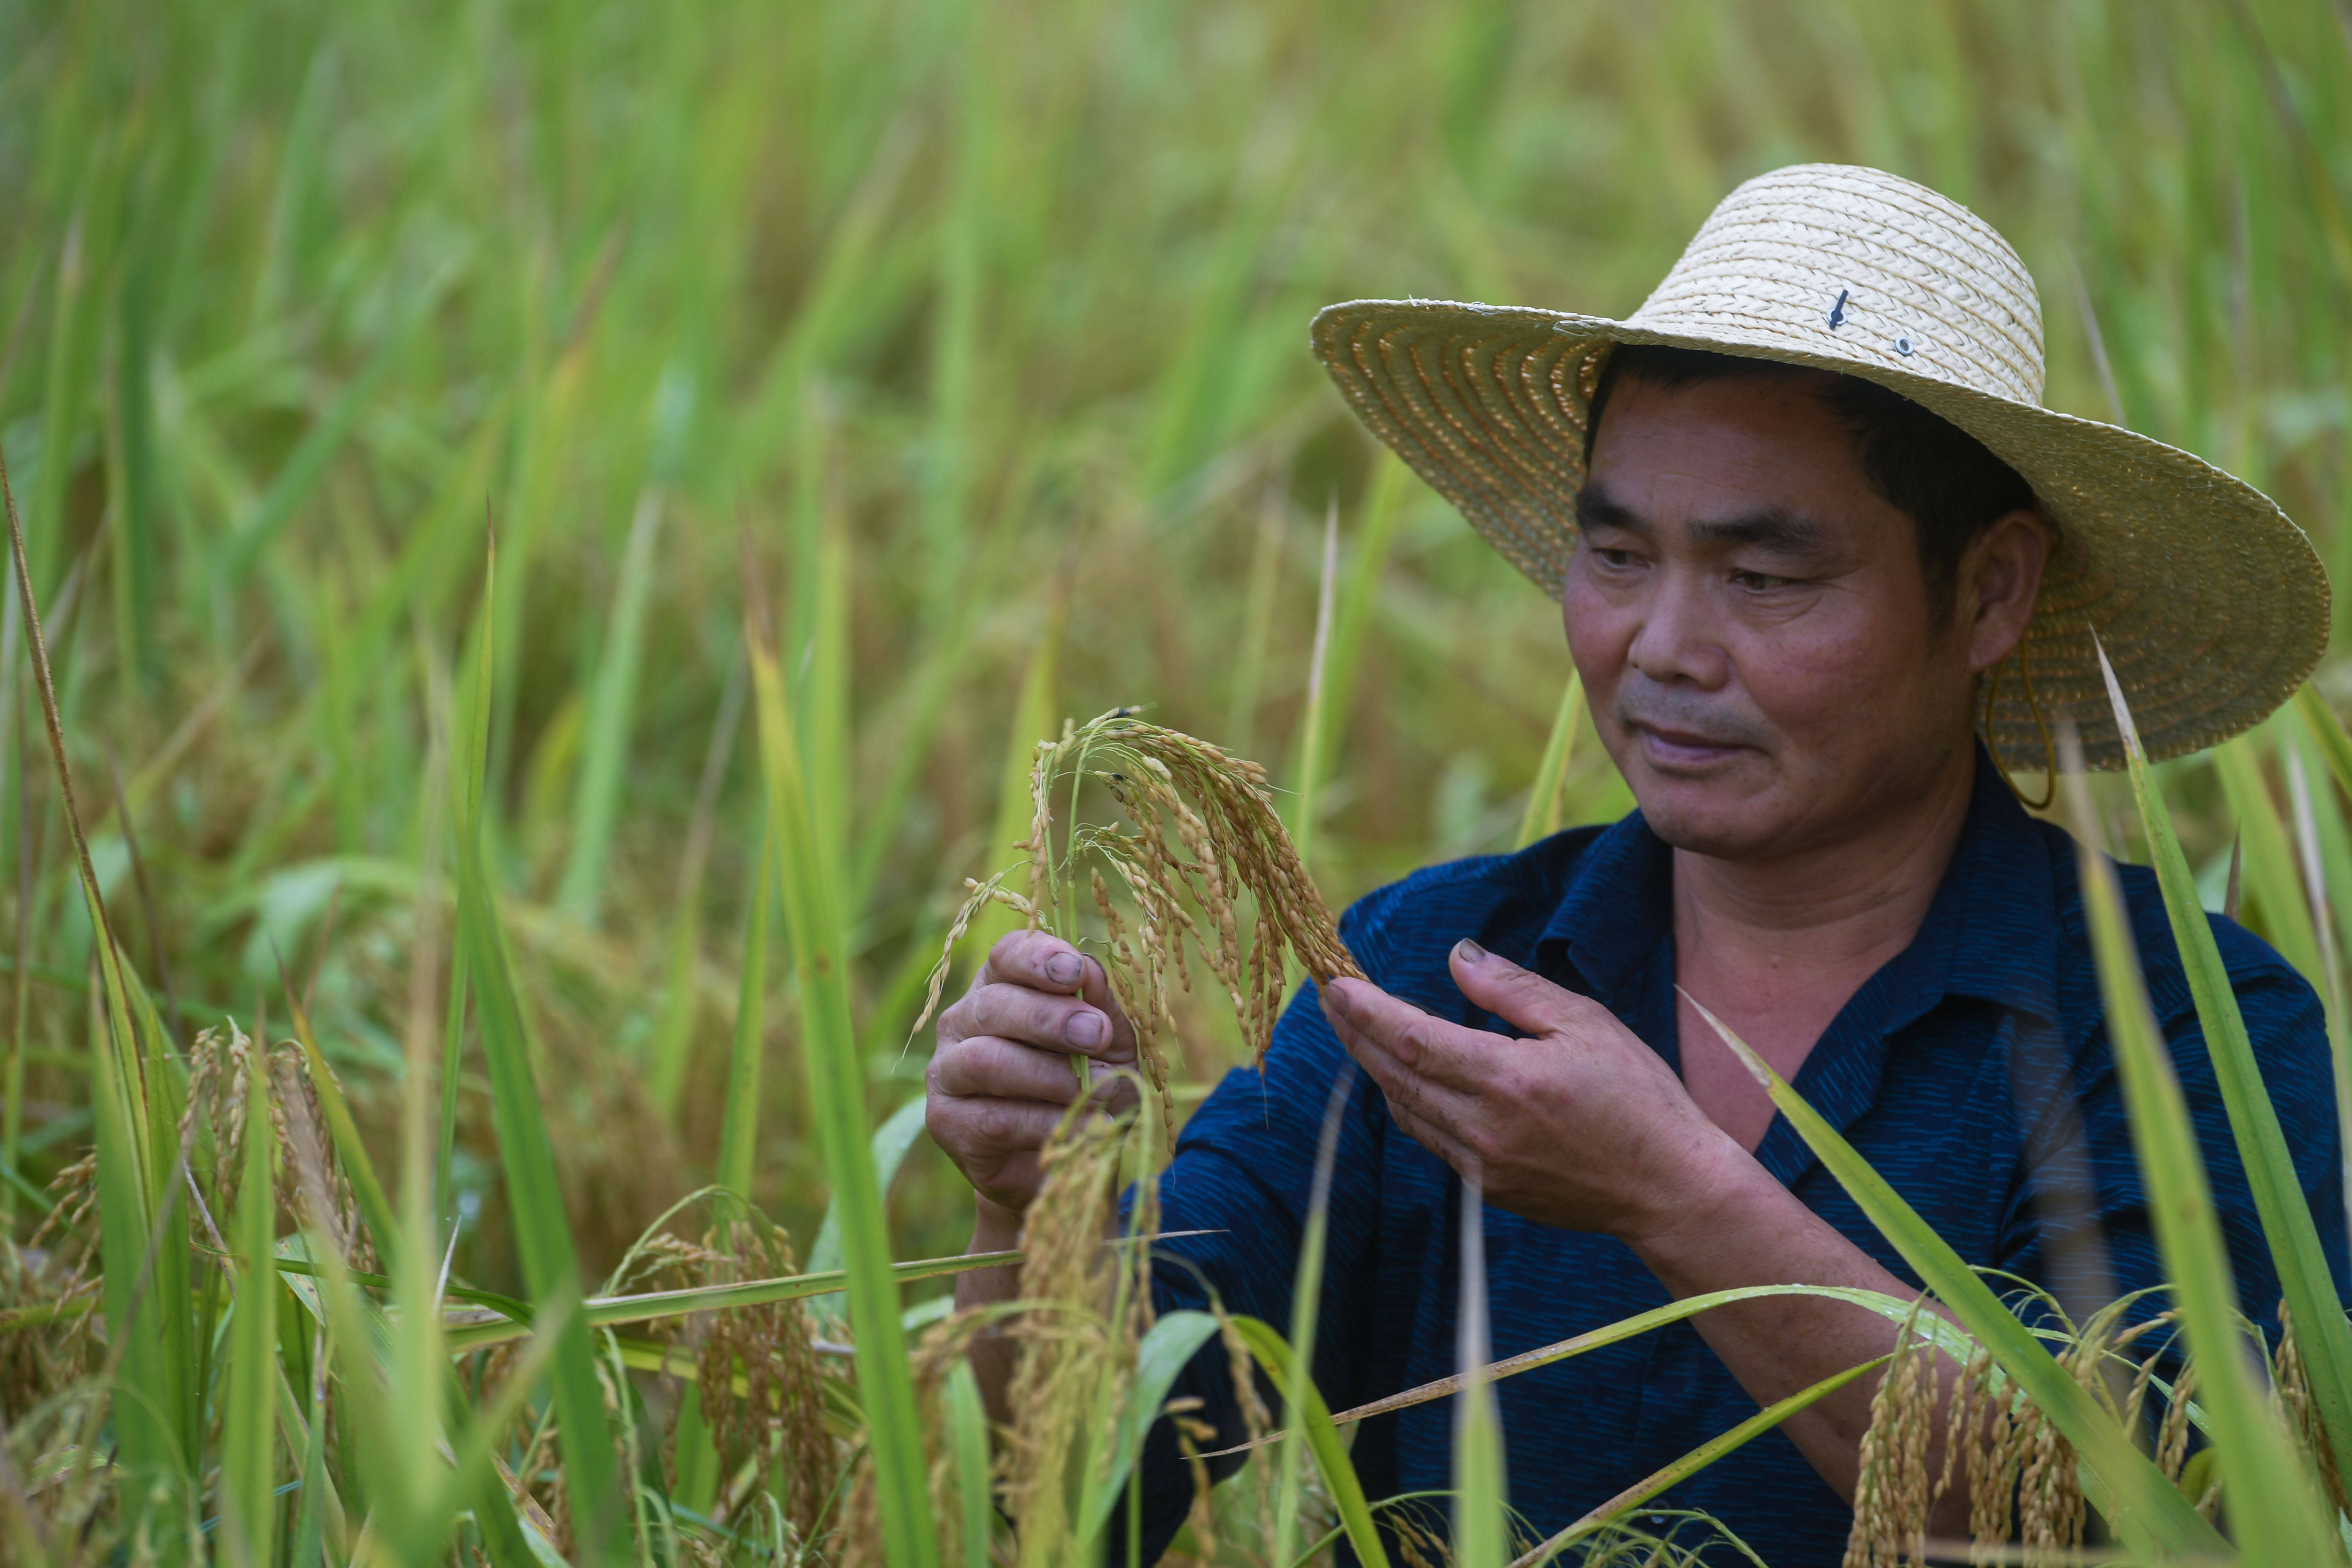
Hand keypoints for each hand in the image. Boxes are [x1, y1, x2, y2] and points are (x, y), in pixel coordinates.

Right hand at [928, 929, 1139, 1224]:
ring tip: (1100, 1090)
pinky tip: (1087, 1126)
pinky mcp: (946, 1123)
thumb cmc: (1088, 1088)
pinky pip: (995, 1119)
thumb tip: (1089, 972)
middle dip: (1050, 1019)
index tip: (1074, 972)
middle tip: (1097, 1034)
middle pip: (994, 1005)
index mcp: (1001, 986)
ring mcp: (947, 1072)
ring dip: (1051, 1075)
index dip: (1037, 958)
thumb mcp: (1110, 1046)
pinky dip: (1047, 1124)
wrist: (1066, 1163)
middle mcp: (962, 1022)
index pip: (1007, 956)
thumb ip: (1101, 1008)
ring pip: (987, 1061)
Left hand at [1318, 939, 1739, 1242]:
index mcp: (1505, 1081)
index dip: (1366, 1011)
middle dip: (1356, 1034)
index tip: (1335, 984)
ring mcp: (1483, 1167)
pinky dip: (1410, 1104)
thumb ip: (1513, 990)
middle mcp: (1483, 1129)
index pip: (1411, 1040)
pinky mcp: (1491, 1191)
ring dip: (1377, 1070)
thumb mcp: (1584, 1022)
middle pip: (1395, 1076)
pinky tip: (1406, 1080)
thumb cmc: (1638, 1097)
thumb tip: (1458, 957)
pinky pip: (1433, 1140)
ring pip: (1407, 1111)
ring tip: (1358, 1031)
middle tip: (1329, 998)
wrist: (1669, 1188)